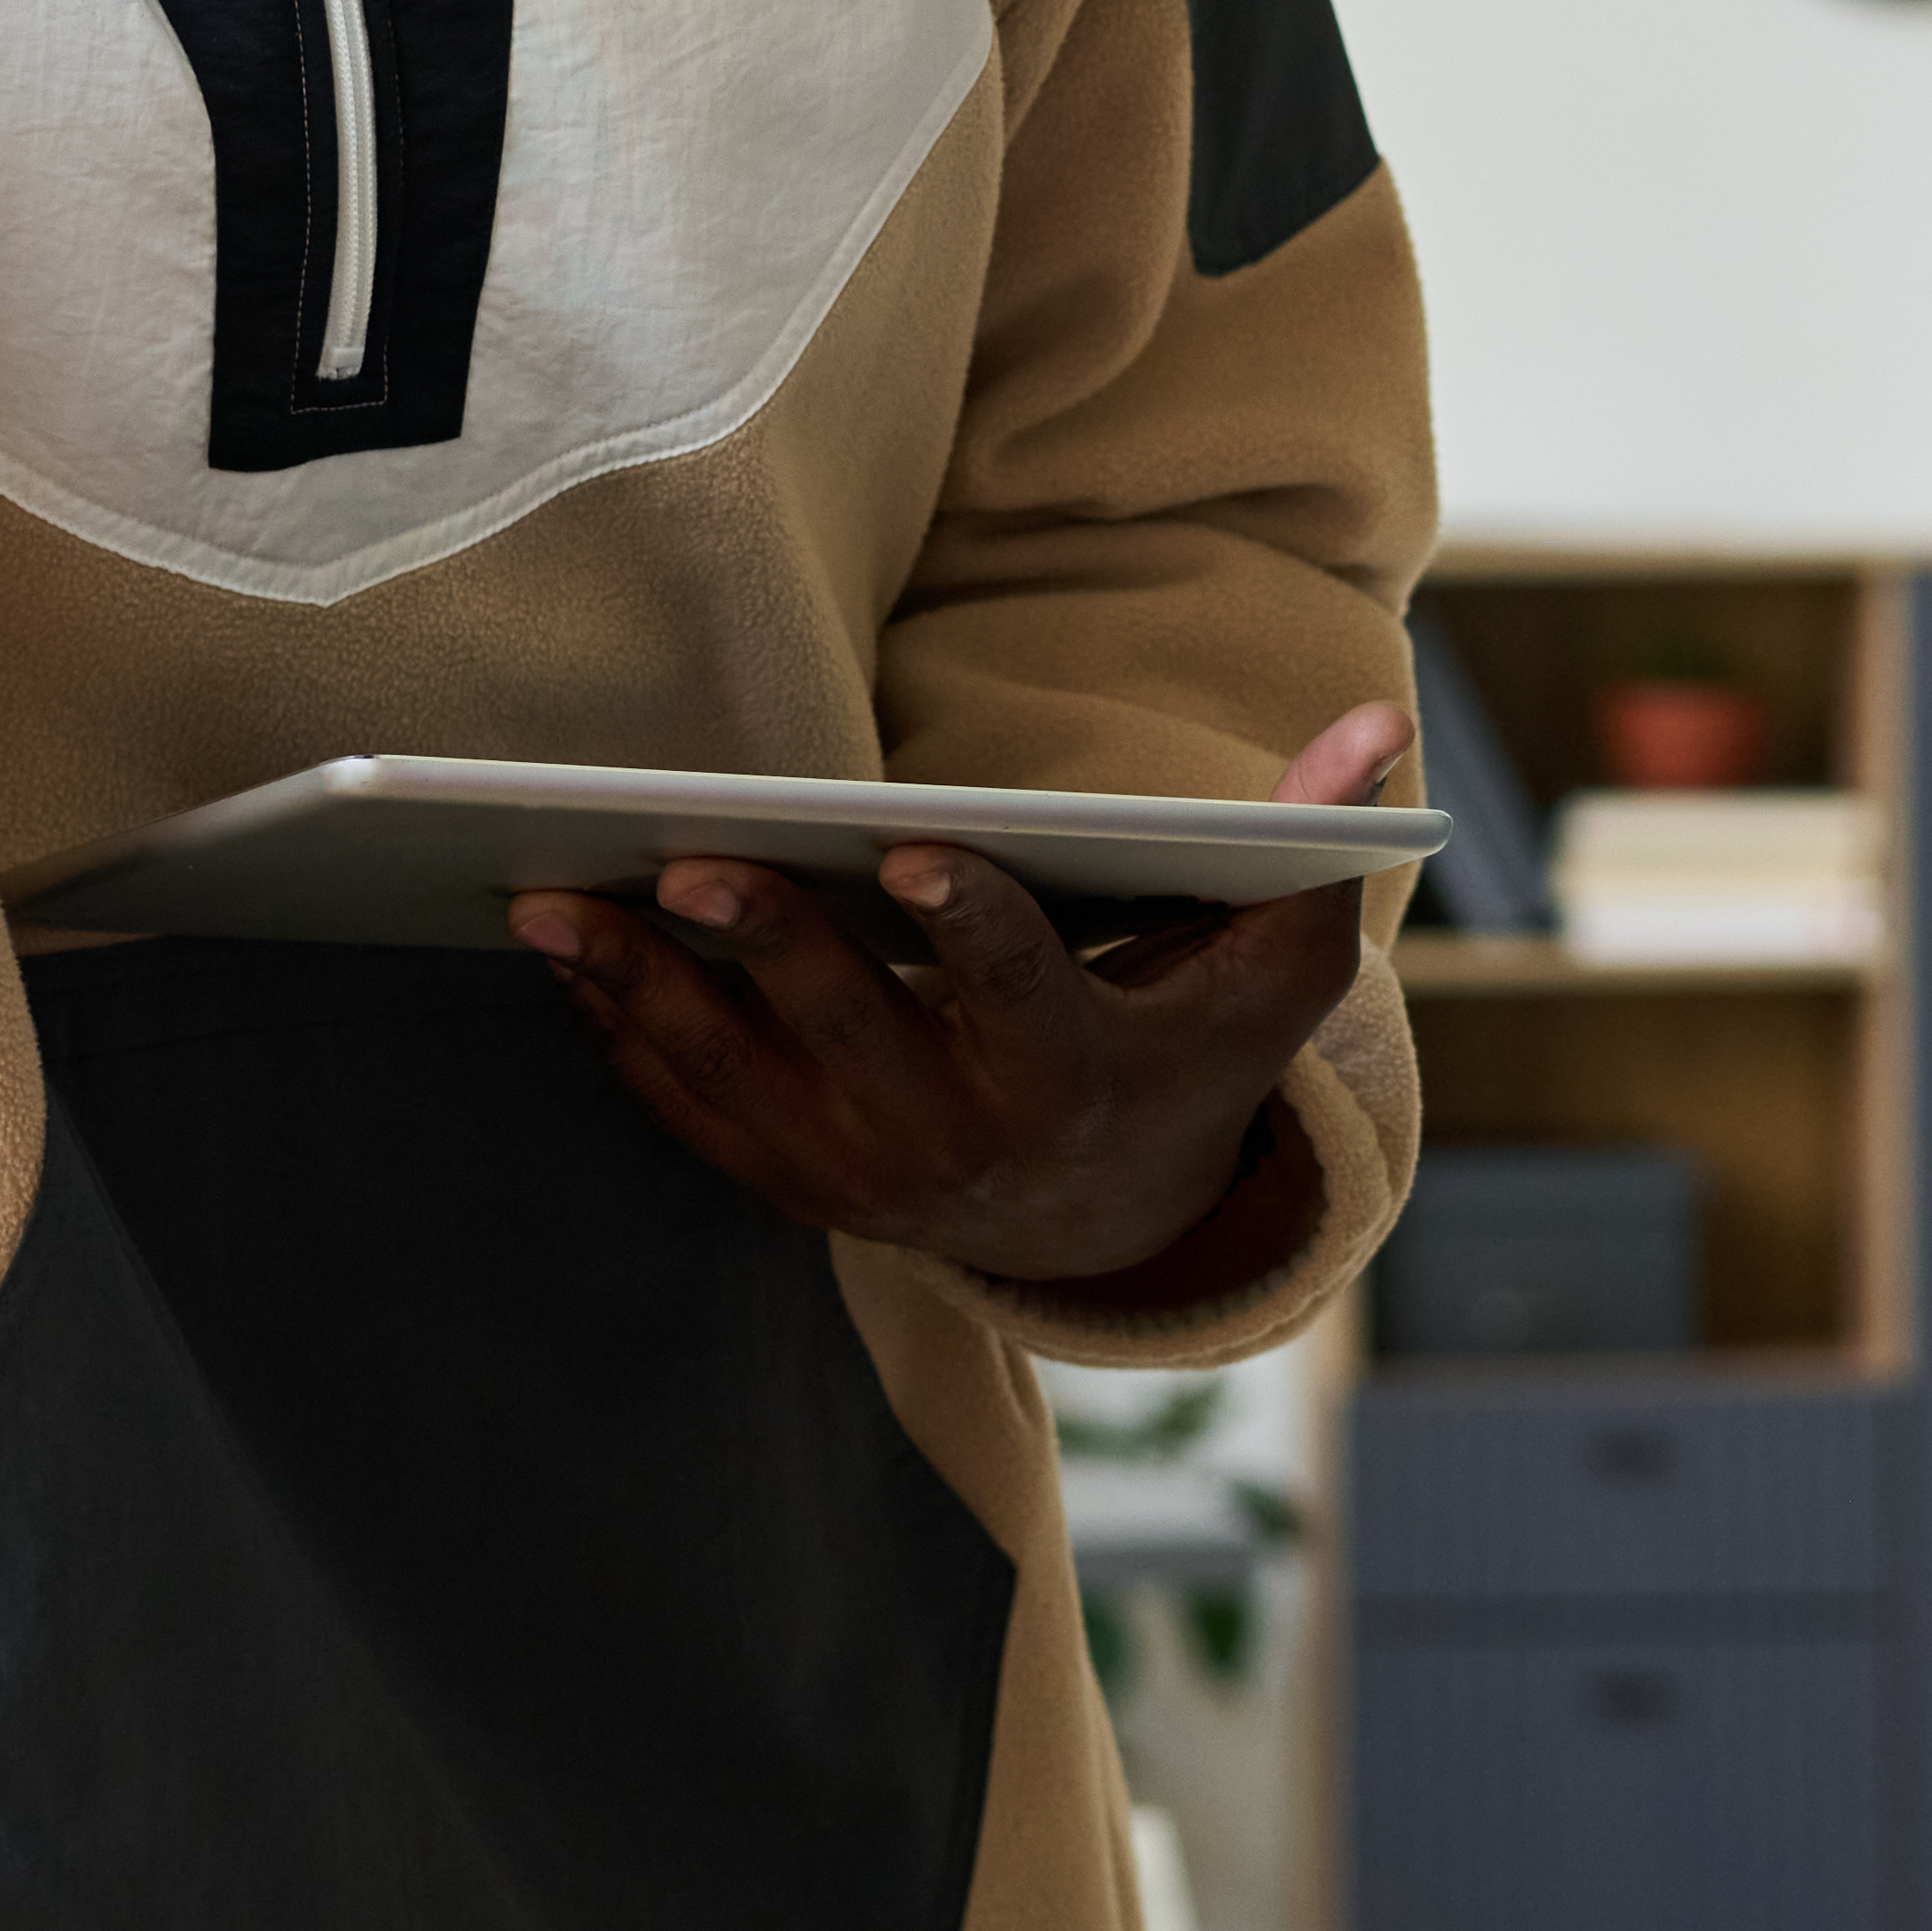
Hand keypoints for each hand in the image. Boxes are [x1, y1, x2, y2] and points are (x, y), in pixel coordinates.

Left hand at [511, 701, 1411, 1297]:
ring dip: (643, 992)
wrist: (1110, 1212)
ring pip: (738, 1081)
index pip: (1020, 993)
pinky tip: (561, 955)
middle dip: (769, 947)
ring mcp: (860, 1175)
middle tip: (691, 860)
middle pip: (850, 1037)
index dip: (973, 924)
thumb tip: (1376, 719)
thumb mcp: (1276, 963)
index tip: (917, 849)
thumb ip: (1315, 845)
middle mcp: (958, 1143)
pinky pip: (687, 1116)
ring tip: (555, 901)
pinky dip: (619, 1039)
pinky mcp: (790, 1184)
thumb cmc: (1194, 1047)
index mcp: (1073, 1074)